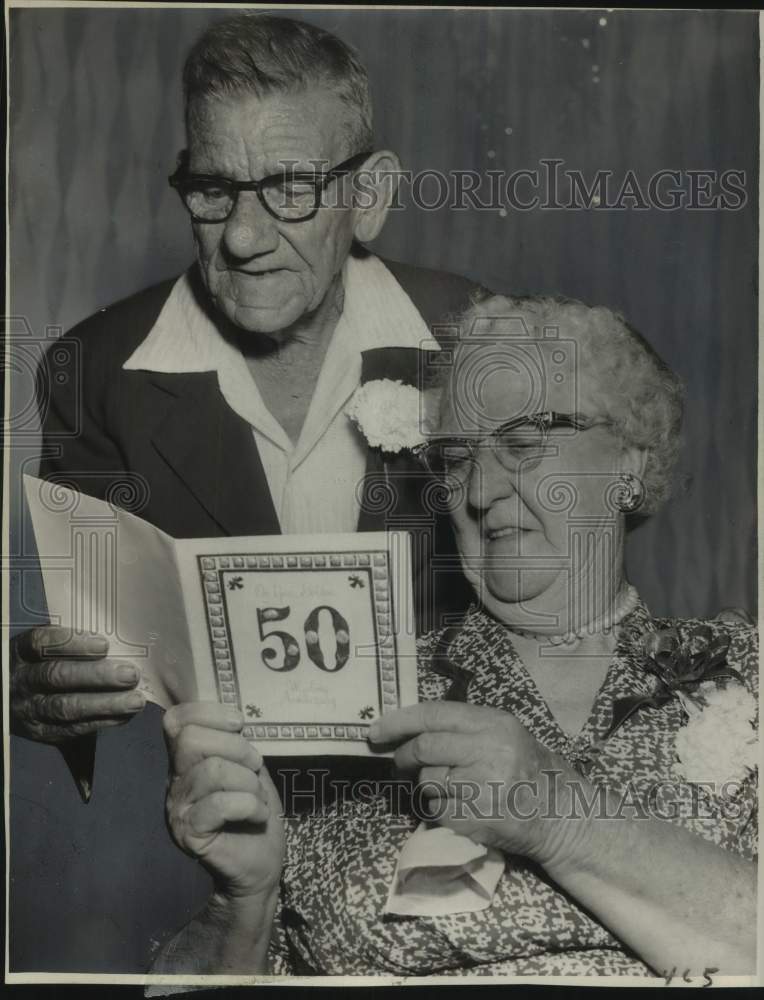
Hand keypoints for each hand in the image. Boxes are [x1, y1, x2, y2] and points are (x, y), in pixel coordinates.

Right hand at [10, 626, 145, 744]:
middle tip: (130, 674)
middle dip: (97, 676)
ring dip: (106, 704)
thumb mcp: (47, 648)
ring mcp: (30, 708)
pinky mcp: (42, 731)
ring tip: (135, 700)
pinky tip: (125, 715)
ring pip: (66, 707)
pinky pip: (72, 729)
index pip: (40, 642)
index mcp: (22, 652)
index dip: (71, 642)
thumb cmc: (45, 662)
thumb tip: (119, 642)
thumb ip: (73, 644)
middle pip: (56, 676)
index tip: (104, 644)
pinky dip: (102, 721)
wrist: (16, 697)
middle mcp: (23, 680)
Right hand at [164, 702, 284, 899]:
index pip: (176, 720)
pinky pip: (219, 804)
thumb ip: (233, 742)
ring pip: (212, 770)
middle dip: (236, 748)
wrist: (259, 865)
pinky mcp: (189, 833)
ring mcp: (178, 808)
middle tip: (254, 768)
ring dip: (248, 782)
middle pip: (191, 739)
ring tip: (256, 798)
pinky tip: (258, 815)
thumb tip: (233, 718)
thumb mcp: (247, 767)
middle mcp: (175, 781)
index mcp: (186, 761)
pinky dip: (249, 805)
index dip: (209, 712)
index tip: (239, 725)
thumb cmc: (254, 812)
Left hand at [369, 701, 591, 868]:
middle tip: (400, 762)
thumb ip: (462, 728)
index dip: (399, 721)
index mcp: (493, 723)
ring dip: (429, 787)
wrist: (560, 813)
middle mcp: (488, 751)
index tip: (376, 730)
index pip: (434, 714)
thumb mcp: (503, 733)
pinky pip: (438, 811)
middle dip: (405, 756)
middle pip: (425, 748)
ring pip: (428, 782)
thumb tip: (409, 730)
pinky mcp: (477, 819)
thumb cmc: (527, 768)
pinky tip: (464, 808)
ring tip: (453, 788)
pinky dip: (442, 811)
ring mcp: (482, 787)